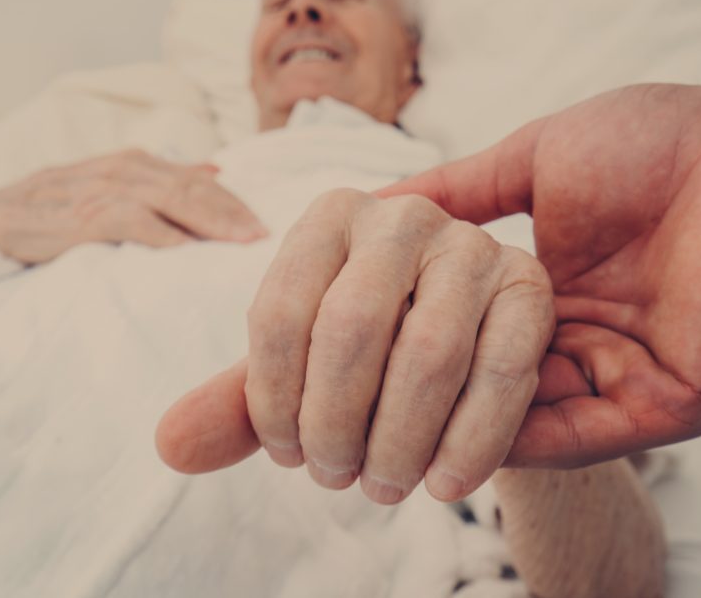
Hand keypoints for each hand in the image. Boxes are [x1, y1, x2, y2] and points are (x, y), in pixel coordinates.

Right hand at [0, 149, 265, 263]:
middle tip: (263, 236)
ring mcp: (92, 192)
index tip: (266, 225)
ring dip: (204, 219)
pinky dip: (153, 232)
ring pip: (162, 199)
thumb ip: (160, 182)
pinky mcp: (69, 218)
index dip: (232, 202)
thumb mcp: (106, 192)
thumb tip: (216, 171)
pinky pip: (120, 221)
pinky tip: (180, 247)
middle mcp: (116, 171)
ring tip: (238, 240)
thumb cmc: (47, 215)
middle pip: (186, 187)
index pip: (194, 182)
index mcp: (130, 165)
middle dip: (229, 211)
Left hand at [158, 189, 554, 503]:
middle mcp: (401, 214)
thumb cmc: (371, 355)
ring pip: (427, 352)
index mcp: (329, 217)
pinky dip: (468, 442)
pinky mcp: (530, 283)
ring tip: (382, 485)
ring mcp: (471, 244)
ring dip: (398, 441)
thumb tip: (169, 445)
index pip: (279, 313)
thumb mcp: (302, 372)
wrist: (465, 344)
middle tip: (335, 478)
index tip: (288, 456)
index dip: (272, 402)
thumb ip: (241, 404)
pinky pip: (499, 372)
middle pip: (350, 329)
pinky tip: (443, 484)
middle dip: (335, 424)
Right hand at [378, 75, 700, 466]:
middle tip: (346, 414)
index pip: (460, 338)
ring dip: (454, 432)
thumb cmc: (652, 141)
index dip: (403, 349)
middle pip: (482, 390)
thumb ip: (458, 190)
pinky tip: (454, 443)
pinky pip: (578, 439)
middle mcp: (578, 343)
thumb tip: (375, 201)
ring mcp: (619, 376)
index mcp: (547, 294)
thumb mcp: (530, 162)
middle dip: (416, 403)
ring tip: (382, 437)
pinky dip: (514, 444)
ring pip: (521, 424)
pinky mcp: (662, 402)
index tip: (340, 356)